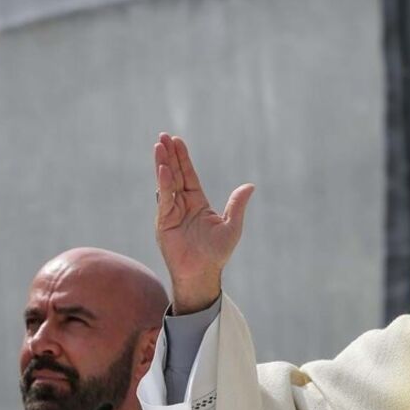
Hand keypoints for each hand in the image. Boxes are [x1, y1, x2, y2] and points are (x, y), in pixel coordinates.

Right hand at [154, 133, 253, 312]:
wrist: (202, 273)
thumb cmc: (217, 253)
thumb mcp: (232, 226)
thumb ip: (237, 205)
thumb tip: (250, 186)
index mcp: (198, 203)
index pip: (189, 175)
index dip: (183, 159)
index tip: (176, 141)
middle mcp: (183, 204)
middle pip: (176, 174)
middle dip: (169, 156)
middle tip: (163, 136)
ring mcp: (171, 212)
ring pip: (167, 183)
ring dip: (163, 165)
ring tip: (159, 146)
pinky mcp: (164, 222)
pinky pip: (165, 199)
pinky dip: (164, 184)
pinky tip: (163, 170)